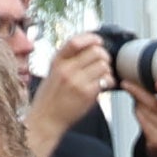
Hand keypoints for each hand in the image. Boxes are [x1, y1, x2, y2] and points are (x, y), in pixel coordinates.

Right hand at [26, 31, 112, 156]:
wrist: (46, 117)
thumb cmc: (51, 96)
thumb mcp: (54, 72)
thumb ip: (68, 61)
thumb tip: (89, 49)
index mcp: (57, 61)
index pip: (75, 42)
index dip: (91, 38)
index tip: (99, 40)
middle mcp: (66, 68)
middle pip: (95, 52)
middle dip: (104, 56)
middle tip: (104, 63)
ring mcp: (76, 80)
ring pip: (103, 65)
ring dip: (108, 69)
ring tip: (103, 75)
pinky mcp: (86, 93)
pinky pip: (105, 80)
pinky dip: (109, 81)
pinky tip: (105, 85)